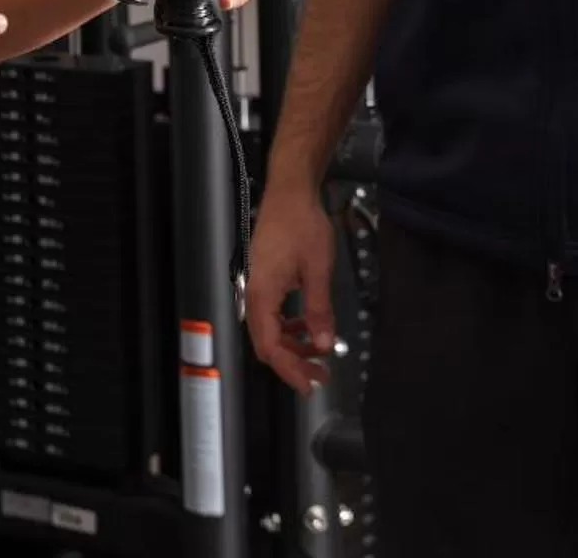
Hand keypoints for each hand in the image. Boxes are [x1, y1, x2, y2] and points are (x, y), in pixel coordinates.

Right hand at [243, 183, 335, 394]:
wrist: (290, 192)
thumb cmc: (301, 224)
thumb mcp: (317, 269)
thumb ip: (319, 310)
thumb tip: (322, 344)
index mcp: (263, 294)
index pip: (270, 346)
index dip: (289, 371)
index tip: (309, 385)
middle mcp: (255, 293)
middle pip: (267, 342)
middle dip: (293, 363)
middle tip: (320, 375)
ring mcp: (258, 286)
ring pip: (270, 330)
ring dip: (293, 345)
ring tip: (318, 352)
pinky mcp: (264, 279)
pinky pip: (273, 313)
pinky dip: (290, 326)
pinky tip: (307, 324)